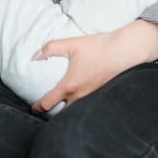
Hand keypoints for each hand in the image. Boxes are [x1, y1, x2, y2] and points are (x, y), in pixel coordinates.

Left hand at [31, 20, 157, 113]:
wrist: (123, 51)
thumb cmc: (98, 47)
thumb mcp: (72, 43)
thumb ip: (50, 48)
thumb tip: (34, 56)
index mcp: (70, 85)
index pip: (48, 103)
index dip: (38, 107)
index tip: (33, 107)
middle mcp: (80, 96)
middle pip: (61, 113)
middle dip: (51, 113)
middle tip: (45, 107)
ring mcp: (91, 98)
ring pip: (74, 111)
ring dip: (65, 111)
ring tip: (59, 105)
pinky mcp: (100, 96)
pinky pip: (86, 107)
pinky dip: (78, 107)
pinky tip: (78, 99)